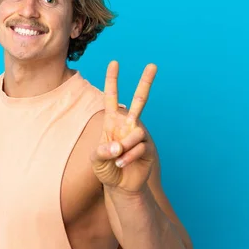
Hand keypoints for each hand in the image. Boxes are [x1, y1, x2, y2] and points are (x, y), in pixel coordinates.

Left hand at [91, 60, 157, 192]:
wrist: (120, 186)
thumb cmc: (105, 169)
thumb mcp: (95, 160)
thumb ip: (102, 151)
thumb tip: (118, 146)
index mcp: (112, 122)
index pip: (111, 97)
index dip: (112, 81)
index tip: (114, 63)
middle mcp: (127, 125)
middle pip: (139, 100)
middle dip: (146, 82)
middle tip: (153, 65)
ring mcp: (138, 135)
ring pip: (136, 131)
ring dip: (125, 147)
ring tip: (117, 159)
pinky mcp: (147, 147)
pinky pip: (140, 147)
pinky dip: (128, 157)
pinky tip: (122, 164)